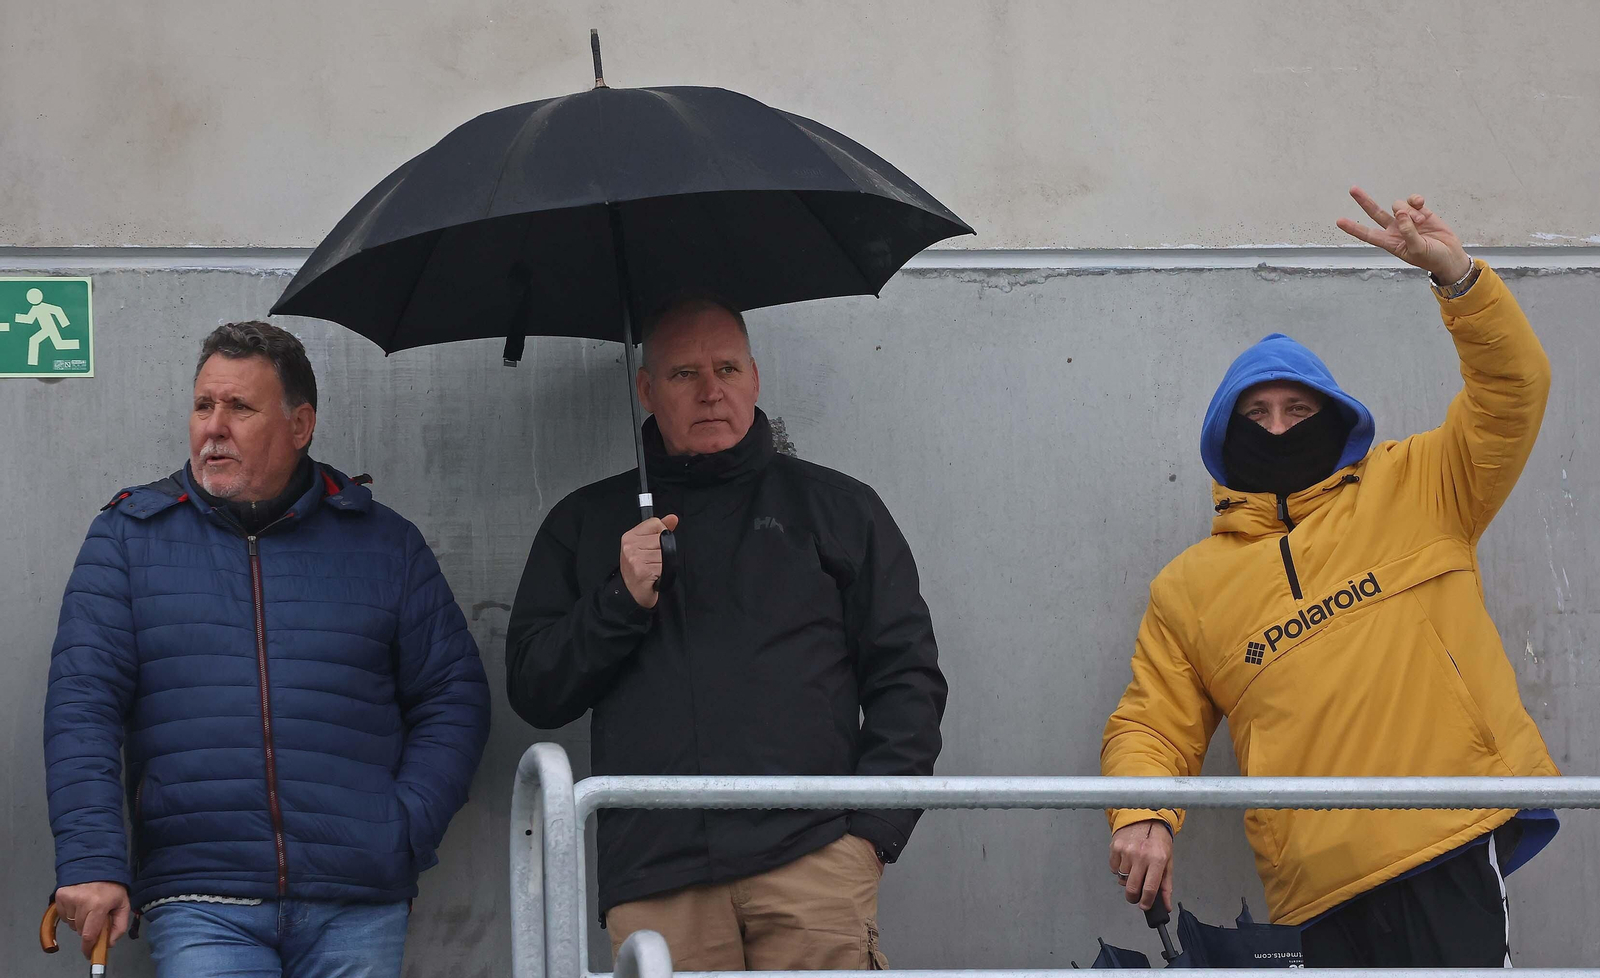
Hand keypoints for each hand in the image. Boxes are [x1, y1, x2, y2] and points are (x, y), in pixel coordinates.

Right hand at [54, 882, 129, 959]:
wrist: (97, 865)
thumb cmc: (112, 886)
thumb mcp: (123, 904)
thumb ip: (119, 926)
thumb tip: (109, 944)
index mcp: (99, 905)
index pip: (89, 934)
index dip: (88, 947)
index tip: (88, 953)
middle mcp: (82, 902)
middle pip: (80, 930)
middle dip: (88, 928)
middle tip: (96, 917)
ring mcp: (69, 898)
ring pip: (71, 923)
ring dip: (79, 921)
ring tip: (89, 907)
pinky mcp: (60, 895)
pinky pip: (63, 915)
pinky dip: (70, 914)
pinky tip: (80, 904)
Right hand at [620, 514, 679, 608]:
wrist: (633, 593)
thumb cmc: (640, 570)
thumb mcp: (646, 546)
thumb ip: (660, 530)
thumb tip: (673, 518)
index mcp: (629, 536)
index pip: (656, 523)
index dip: (661, 534)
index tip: (654, 546)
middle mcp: (629, 546)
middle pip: (662, 538)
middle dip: (663, 551)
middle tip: (653, 561)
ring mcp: (635, 558)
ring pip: (665, 553)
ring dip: (664, 563)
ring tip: (653, 568)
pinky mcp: (642, 571)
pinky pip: (665, 566)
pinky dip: (664, 573)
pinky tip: (655, 576)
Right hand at [1109, 820, 1172, 910]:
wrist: (1145, 818)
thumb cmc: (1158, 842)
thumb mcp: (1167, 862)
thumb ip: (1166, 886)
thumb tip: (1166, 906)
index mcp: (1157, 860)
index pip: (1150, 889)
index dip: (1146, 902)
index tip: (1144, 906)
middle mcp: (1141, 856)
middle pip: (1132, 888)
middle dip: (1133, 897)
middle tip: (1135, 897)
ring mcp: (1126, 851)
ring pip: (1122, 879)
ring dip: (1127, 880)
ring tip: (1134, 870)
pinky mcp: (1115, 847)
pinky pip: (1114, 869)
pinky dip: (1119, 870)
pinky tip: (1126, 861)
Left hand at [1336, 186, 1472, 281]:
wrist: (1449, 255)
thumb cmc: (1431, 258)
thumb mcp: (1417, 249)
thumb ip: (1408, 232)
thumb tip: (1400, 214)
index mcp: (1390, 242)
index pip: (1368, 234)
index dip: (1354, 228)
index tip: (1339, 221)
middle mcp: (1395, 229)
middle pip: (1375, 213)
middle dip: (1364, 201)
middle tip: (1353, 189)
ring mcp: (1407, 219)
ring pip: (1398, 205)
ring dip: (1409, 211)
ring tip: (1420, 222)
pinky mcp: (1421, 212)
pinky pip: (1412, 200)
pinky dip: (1415, 201)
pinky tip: (1421, 204)